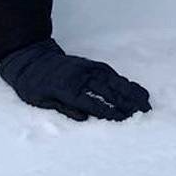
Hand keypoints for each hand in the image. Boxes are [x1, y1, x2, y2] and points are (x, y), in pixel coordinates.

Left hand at [0, 38, 150, 121]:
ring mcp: (86, 69)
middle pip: (108, 91)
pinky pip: (110, 73)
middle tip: (144, 113)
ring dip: (130, 91)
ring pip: (113, 81)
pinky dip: (124, 81)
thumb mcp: (39, 99)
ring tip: (146, 102)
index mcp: (66, 89)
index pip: (92, 102)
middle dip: (127, 102)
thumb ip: (63, 108)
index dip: (109, 111)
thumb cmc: (31, 83)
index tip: (124, 119)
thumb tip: (85, 118)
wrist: (29, 56)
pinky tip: (134, 89)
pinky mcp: (90, 65)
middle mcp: (80, 77)